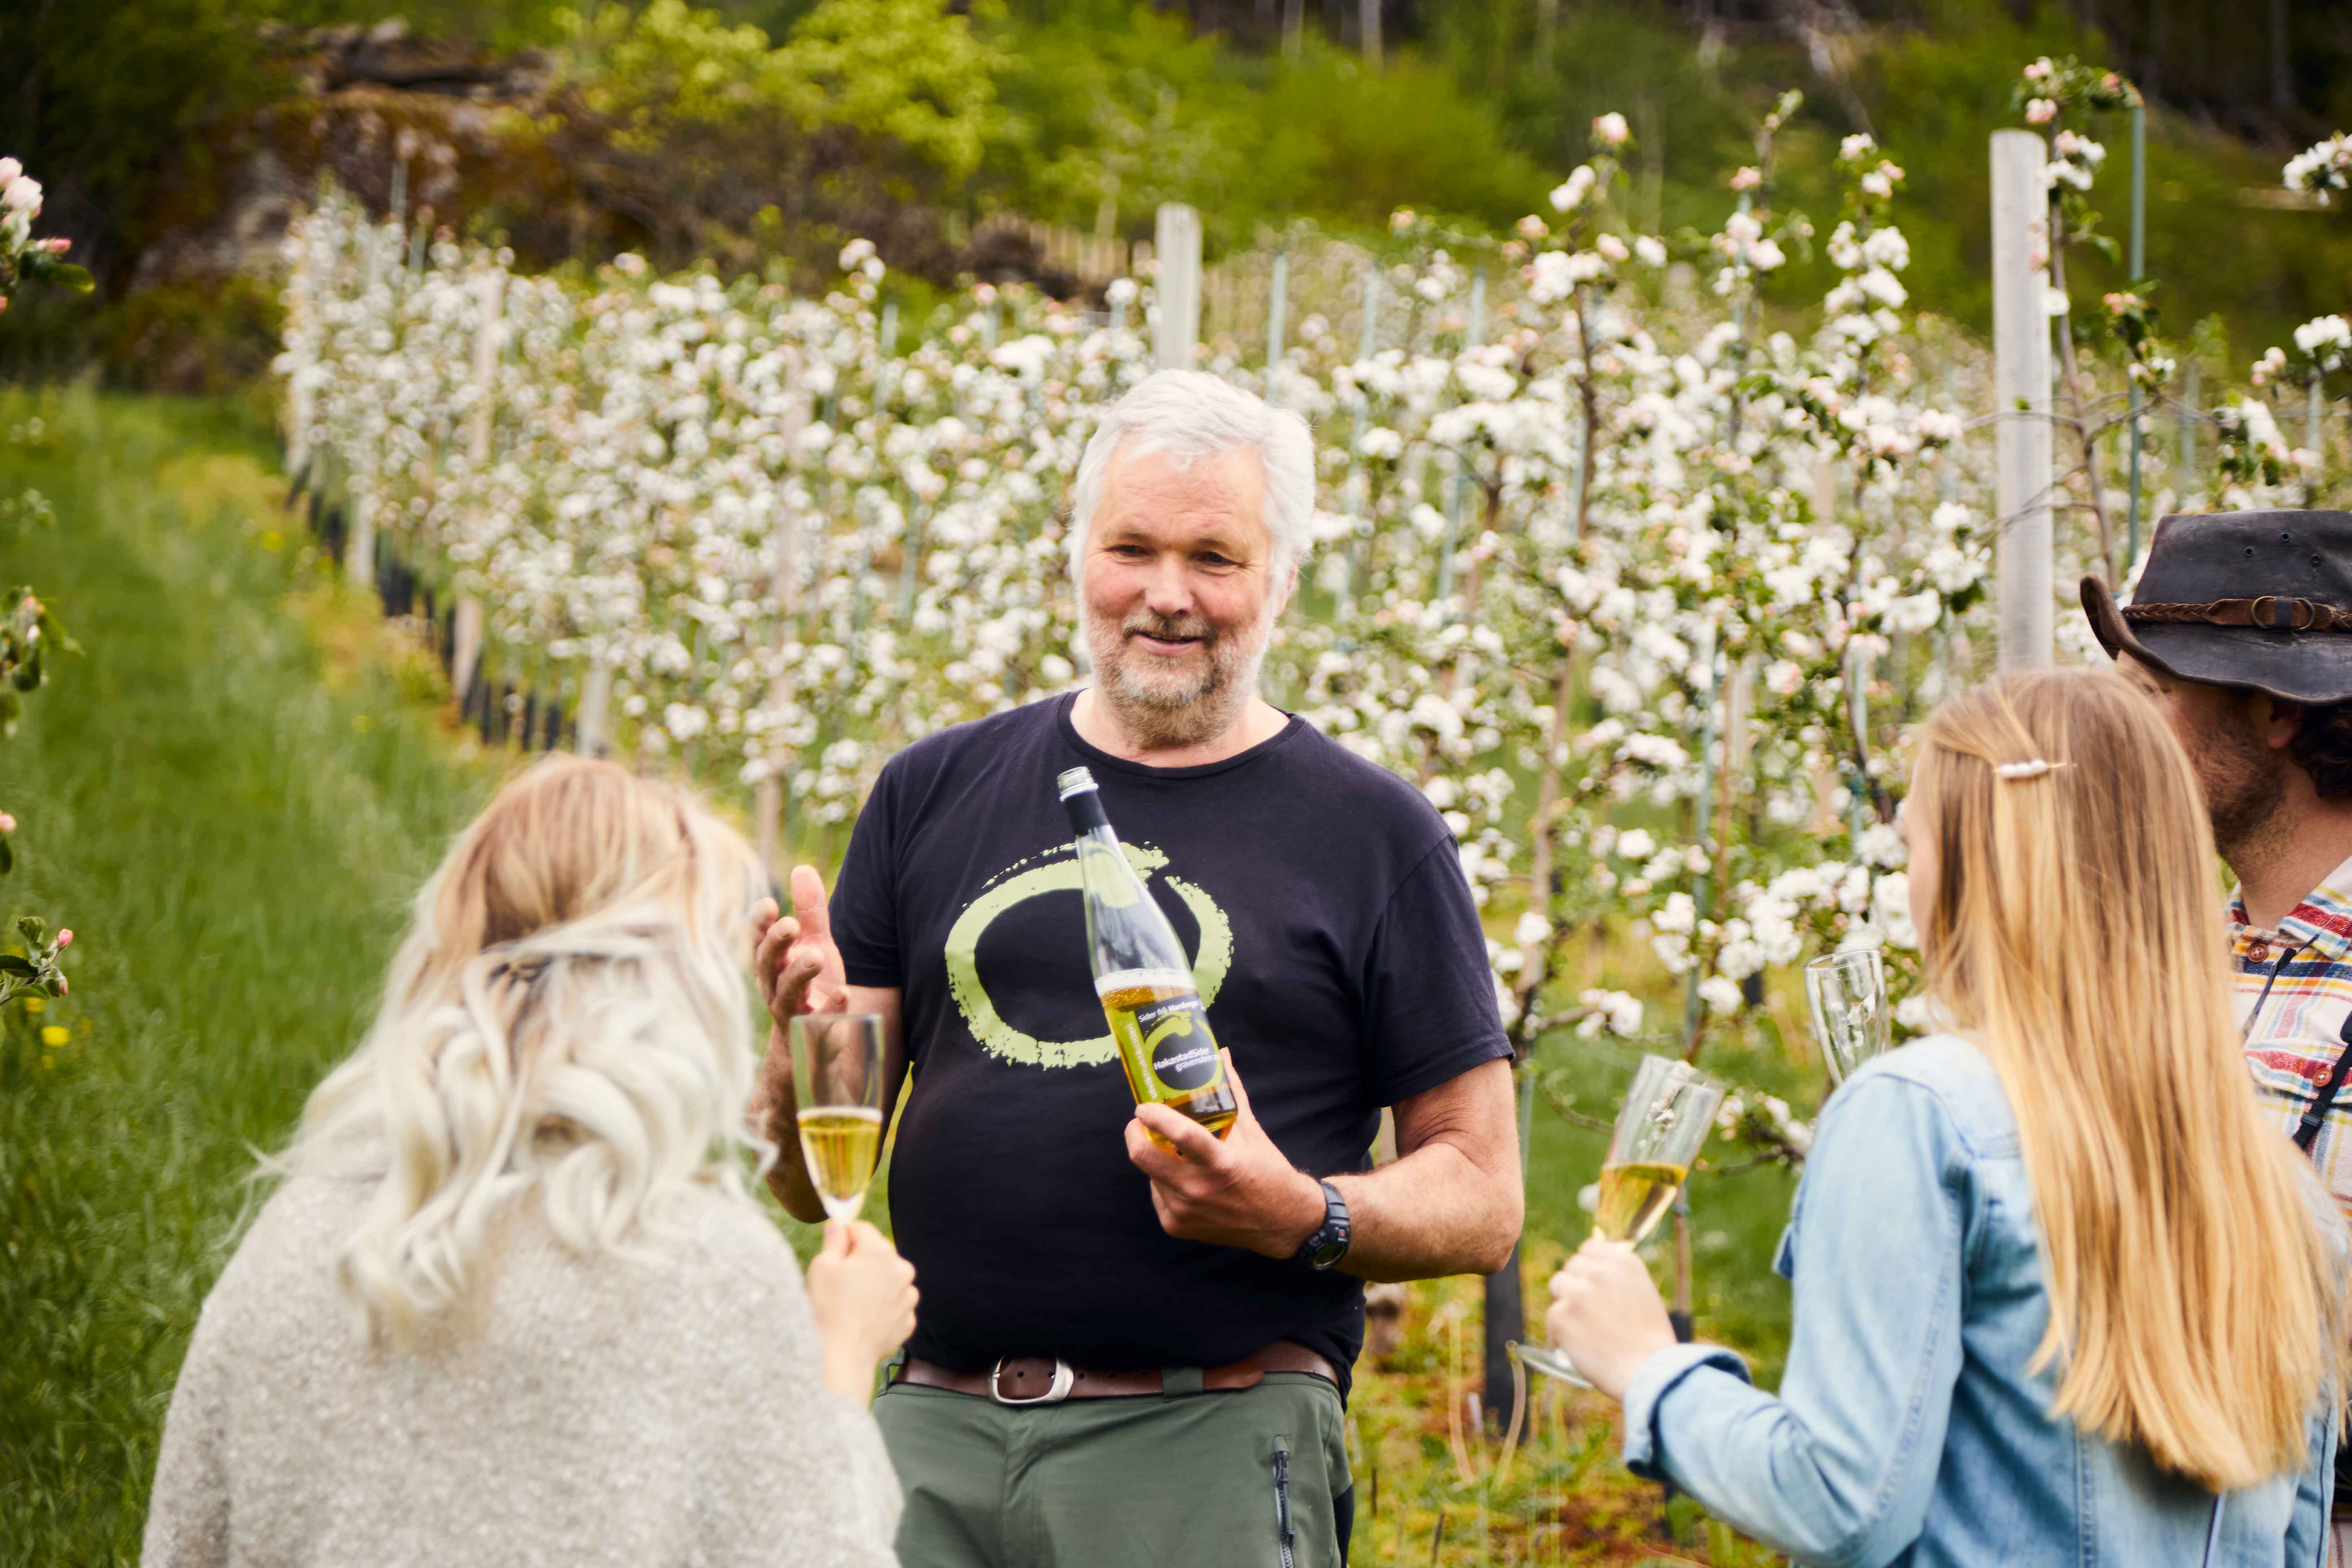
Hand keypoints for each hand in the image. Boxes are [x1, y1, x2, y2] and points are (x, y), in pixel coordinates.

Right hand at [754, 864, 848, 1027]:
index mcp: (773, 962)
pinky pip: (819, 1024)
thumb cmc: (811, 983)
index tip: (769, 904)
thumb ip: (811, 911)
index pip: (759, 939)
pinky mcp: (814, 1035)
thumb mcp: (814, 943)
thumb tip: (802, 868)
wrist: (815, 1041)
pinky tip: (843, 995)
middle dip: (776, 943)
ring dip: (799, 974)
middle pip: (767, 964)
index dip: (761, 923)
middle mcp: (775, 986)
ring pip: (787, 994)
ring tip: (816, 957)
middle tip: (790, 925)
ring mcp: (793, 1012)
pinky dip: (830, 1010)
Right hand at [804, 1220, 917, 1405]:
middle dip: (861, 1262)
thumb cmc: (829, 1309)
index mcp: (880, 1252)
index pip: (862, 1229)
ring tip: (852, 1304)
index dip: (844, 1238)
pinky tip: (864, 1319)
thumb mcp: (823, 1267)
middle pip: (878, 1254)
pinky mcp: (908, 1320)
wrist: (843, 1357)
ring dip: (874, 1285)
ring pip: (888, 1280)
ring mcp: (908, 1297)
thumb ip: (834, 1240)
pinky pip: (894, 1305)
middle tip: (841, 1283)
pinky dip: (881, 1308)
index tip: (834, 1254)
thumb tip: (839, 1225)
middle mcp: (902, 1270)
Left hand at [1125, 1050, 1325, 1259]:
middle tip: (1141, 1122)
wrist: (1281, 1223)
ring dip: (1155, 1156)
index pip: (1179, 1134)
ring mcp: (1184, 1212)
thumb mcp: (1251, 1130)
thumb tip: (1221, 1053)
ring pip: (1149, 1173)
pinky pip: (1156, 1193)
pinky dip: (1163, 1181)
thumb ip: (1231, 1091)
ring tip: (1173, 1150)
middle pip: (1142, 1157)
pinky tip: (1183, 1177)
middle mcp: (1198, 1191)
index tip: (1143, 1105)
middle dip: (1134, 1133)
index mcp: (1220, 1164)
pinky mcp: (1176, 1226)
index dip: (1154, 1115)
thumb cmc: (1267, 1171)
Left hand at [1544, 1237, 1677, 1401]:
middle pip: (1571, 1266)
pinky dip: (1561, 1330)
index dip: (1589, 1267)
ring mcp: (1577, 1292)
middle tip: (1591, 1312)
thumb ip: (1617, 1277)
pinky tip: (1581, 1345)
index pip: (1589, 1247)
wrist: (1648, 1372)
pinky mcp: (1561, 1315)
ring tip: (1586, 1327)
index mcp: (1623, 1261)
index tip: (1592, 1283)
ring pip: (1558, 1285)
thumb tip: (1593, 1268)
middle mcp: (1599, 1271)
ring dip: (1567, 1302)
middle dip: (1577, 1284)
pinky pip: (1553, 1315)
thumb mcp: (1643, 1293)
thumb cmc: (1650, 1340)